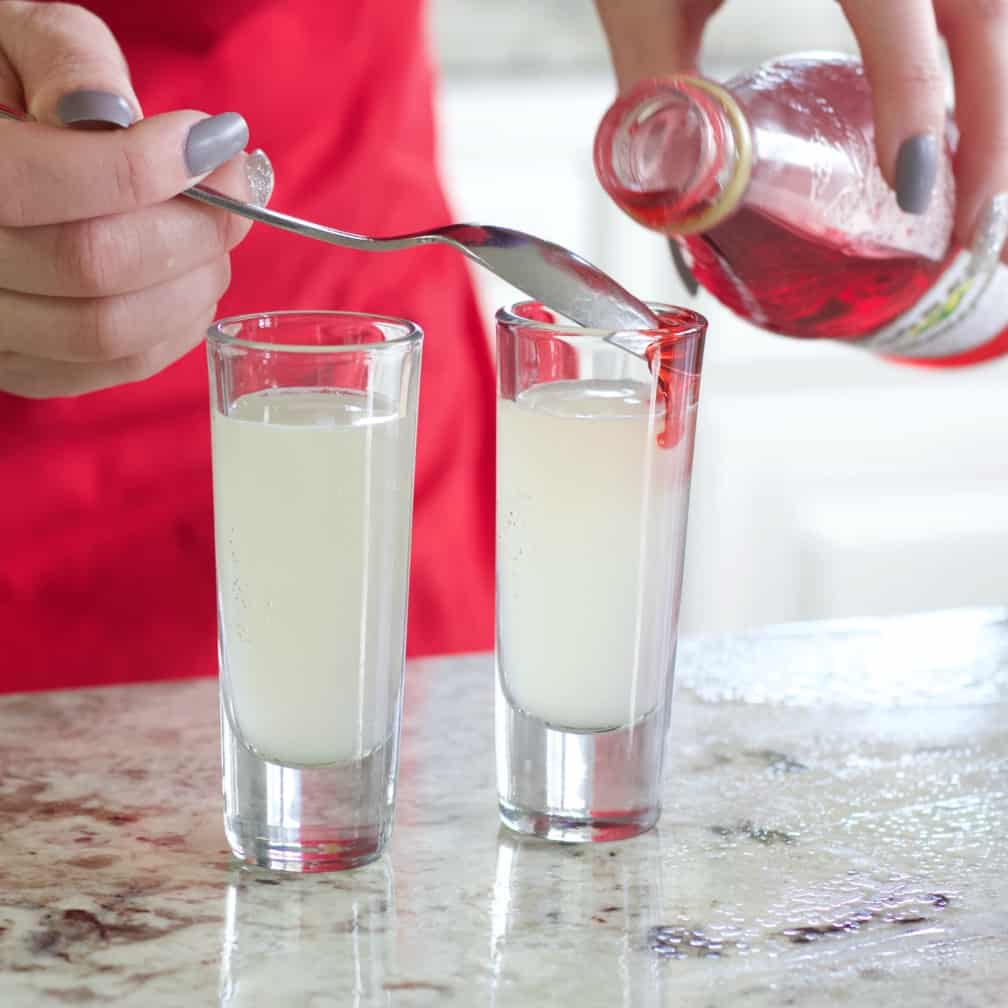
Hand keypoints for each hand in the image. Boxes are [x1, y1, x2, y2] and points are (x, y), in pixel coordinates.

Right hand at [0, 1, 263, 397]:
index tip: (213, 142)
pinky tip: (191, 279)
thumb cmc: (3, 89)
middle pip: (92, 266)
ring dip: (193, 284)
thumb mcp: (12, 39)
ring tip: (215, 235)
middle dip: (192, 228)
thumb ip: (65, 59)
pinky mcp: (25, 367)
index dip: (147, 167)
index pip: (42, 185)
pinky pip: (118, 367)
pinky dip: (178, 326)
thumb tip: (119, 113)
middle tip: (234, 190)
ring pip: (110, 330)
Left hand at [594, 0, 1007, 246]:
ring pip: (996, 0)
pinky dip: (980, 53)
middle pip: (987, 6)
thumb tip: (674, 198)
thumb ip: (656, 83)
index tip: (917, 193)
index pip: (899, 4)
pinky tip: (963, 113)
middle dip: (993, 122)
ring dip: (998, 93)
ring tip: (978, 184)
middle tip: (975, 225)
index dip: (916, 100)